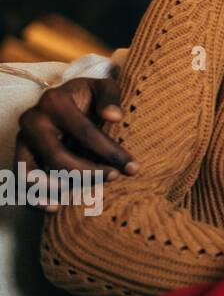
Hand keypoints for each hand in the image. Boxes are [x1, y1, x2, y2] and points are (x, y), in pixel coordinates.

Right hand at [15, 76, 136, 210]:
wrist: (66, 101)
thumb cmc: (90, 98)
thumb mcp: (103, 88)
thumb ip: (110, 98)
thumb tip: (114, 117)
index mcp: (54, 101)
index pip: (84, 132)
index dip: (109, 151)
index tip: (132, 167)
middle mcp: (32, 120)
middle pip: (58, 156)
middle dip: (90, 172)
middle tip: (115, 177)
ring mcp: (22, 140)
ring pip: (33, 174)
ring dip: (62, 187)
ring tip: (89, 192)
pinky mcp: (19, 157)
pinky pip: (19, 183)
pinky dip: (34, 198)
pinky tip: (55, 208)